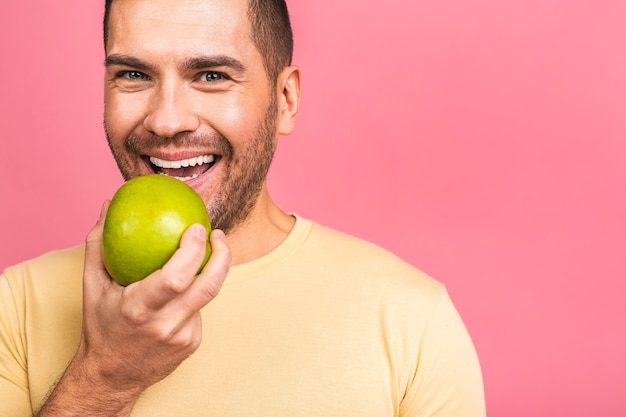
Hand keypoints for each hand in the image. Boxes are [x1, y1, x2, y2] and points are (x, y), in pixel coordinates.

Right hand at [37, 201, 230, 415]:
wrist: (111, 377)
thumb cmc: (100, 325)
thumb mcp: (91, 285)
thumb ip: (99, 243)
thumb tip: (108, 206)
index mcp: (139, 308)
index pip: (177, 276)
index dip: (193, 250)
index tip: (198, 227)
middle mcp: (165, 325)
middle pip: (209, 287)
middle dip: (223, 256)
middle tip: (218, 235)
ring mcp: (183, 337)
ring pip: (206, 296)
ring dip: (205, 274)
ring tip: (205, 252)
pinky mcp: (193, 344)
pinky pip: (200, 310)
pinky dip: (192, 296)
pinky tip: (183, 291)